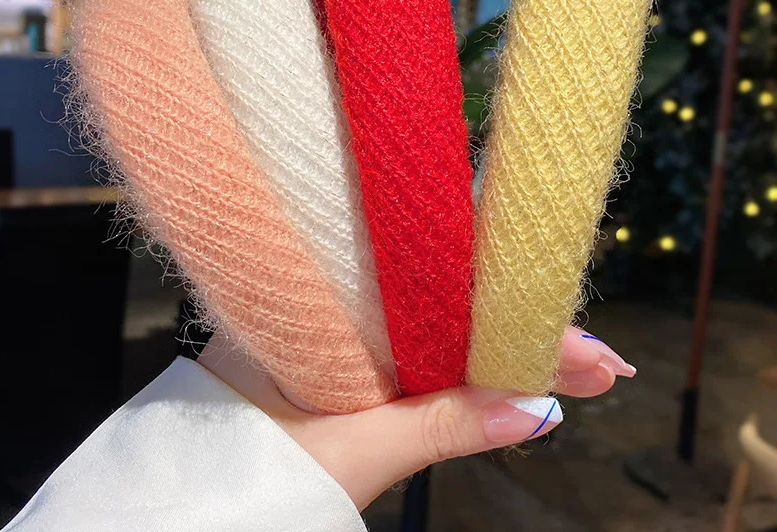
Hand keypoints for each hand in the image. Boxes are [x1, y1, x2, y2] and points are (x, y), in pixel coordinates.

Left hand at [198, 326, 633, 510]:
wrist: (181, 509)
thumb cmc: (247, 467)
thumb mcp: (351, 447)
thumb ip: (442, 426)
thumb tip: (537, 410)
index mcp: (327, 294)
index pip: (437, 273)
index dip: (512, 297)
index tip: (574, 330)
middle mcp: (339, 302)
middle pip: (451, 301)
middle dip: (528, 329)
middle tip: (599, 361)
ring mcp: (346, 334)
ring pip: (441, 328)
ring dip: (506, 348)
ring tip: (579, 370)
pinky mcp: (348, 364)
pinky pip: (419, 354)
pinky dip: (466, 370)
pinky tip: (513, 378)